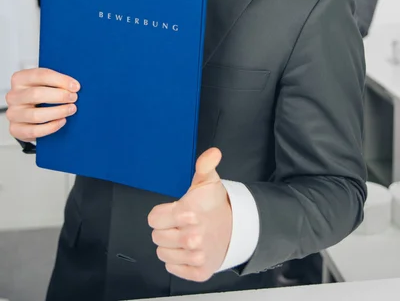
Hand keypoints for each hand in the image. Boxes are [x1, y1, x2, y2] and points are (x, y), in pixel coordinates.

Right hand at [5, 68, 79, 141]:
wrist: (28, 115)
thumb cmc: (40, 95)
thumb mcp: (46, 84)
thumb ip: (56, 82)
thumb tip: (74, 85)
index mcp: (20, 79)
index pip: (40, 75)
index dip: (60, 80)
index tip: (75, 86)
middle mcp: (13, 95)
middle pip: (36, 94)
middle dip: (59, 96)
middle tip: (74, 98)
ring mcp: (13, 113)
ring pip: (36, 115)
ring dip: (58, 112)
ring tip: (71, 109)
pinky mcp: (15, 129)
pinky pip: (34, 131)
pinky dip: (51, 127)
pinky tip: (62, 121)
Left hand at [148, 147, 231, 281]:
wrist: (235, 228)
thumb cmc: (215, 205)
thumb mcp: (207, 181)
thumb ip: (204, 165)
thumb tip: (212, 153)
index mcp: (189, 214)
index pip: (153, 219)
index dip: (161, 214)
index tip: (173, 211)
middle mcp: (192, 237)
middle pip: (156, 237)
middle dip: (166, 229)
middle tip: (180, 223)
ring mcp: (196, 256)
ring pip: (162, 254)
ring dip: (171, 246)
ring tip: (184, 235)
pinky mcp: (199, 272)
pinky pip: (172, 269)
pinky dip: (178, 261)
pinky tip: (188, 250)